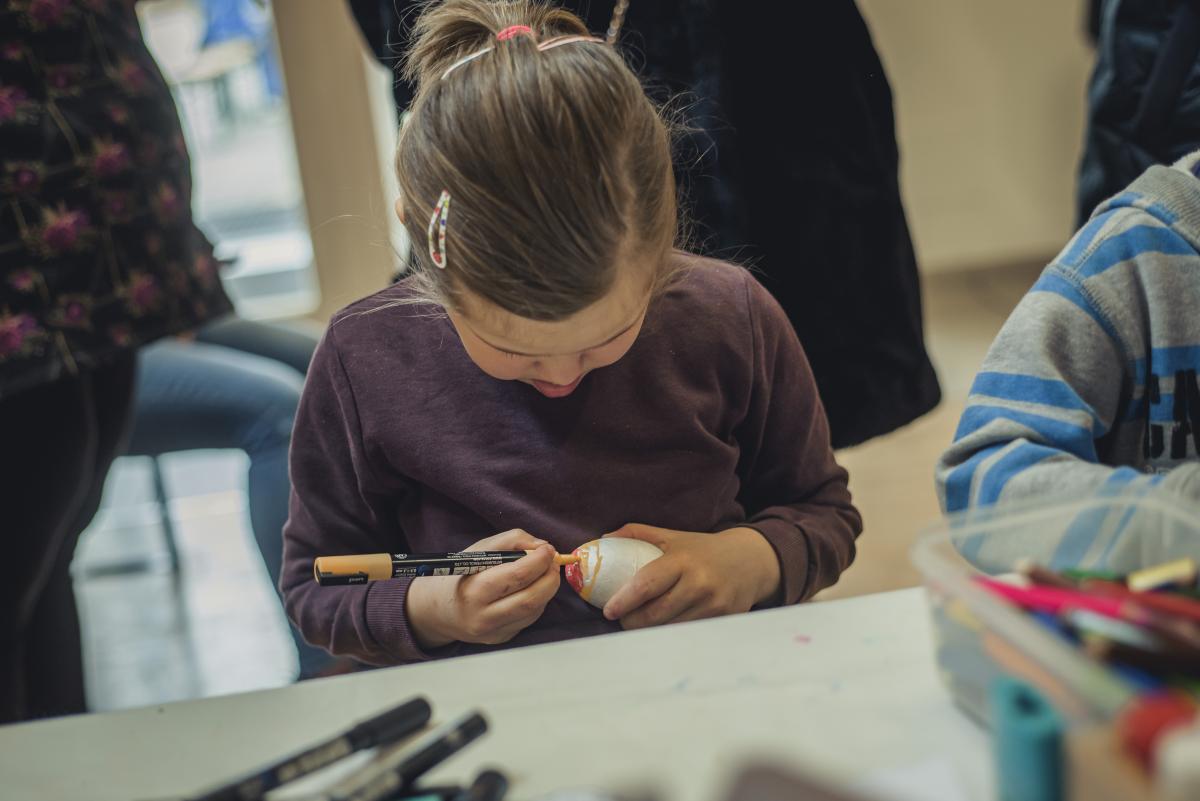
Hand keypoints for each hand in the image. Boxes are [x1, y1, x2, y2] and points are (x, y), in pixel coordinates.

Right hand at [405, 529, 560, 648]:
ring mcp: (494, 632)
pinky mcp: (502, 638)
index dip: (538, 561)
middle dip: (549, 577)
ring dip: (547, 588)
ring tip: (545, 572)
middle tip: (553, 562)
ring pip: (534, 610)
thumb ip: (512, 541)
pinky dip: (538, 600)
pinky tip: (532, 588)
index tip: (548, 549)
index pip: (516, 576)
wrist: (441, 610)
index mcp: (474, 591)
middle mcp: (483, 617)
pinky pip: (529, 618)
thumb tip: (543, 546)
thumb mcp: (480, 550)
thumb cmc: (462, 574)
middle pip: (530, 599)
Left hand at [601, 524, 781, 629]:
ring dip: (649, 631)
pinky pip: (688, 634)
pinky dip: (670, 634)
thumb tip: (604, 539)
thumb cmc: (702, 550)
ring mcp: (713, 604)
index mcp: (683, 560)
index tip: (608, 610)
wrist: (749, 561)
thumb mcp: (672, 536)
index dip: (624, 601)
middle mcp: (699, 583)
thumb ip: (637, 534)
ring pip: (670, 629)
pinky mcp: (723, 620)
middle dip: (632, 621)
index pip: (647, 585)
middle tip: (622, 619)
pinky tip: (662, 628)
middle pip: (655, 614)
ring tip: (638, 624)